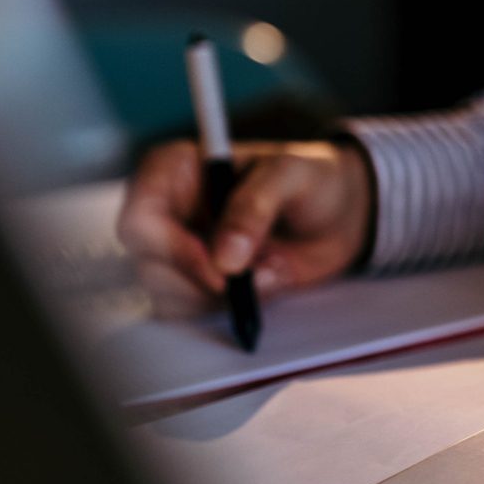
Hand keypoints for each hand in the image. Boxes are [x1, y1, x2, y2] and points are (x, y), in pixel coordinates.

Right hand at [117, 139, 373, 318]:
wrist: (342, 214)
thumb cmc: (312, 178)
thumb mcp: (291, 174)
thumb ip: (255, 206)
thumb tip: (224, 259)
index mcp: (176, 171)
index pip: (141, 216)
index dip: (170, 248)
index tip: (219, 268)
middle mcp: (168, 213)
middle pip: (147, 264)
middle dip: (198, 282)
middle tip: (248, 283)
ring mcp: (180, 252)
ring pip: (166, 294)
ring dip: (217, 299)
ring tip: (269, 274)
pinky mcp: (198, 284)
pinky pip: (191, 313)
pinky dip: (226, 312)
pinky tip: (262, 287)